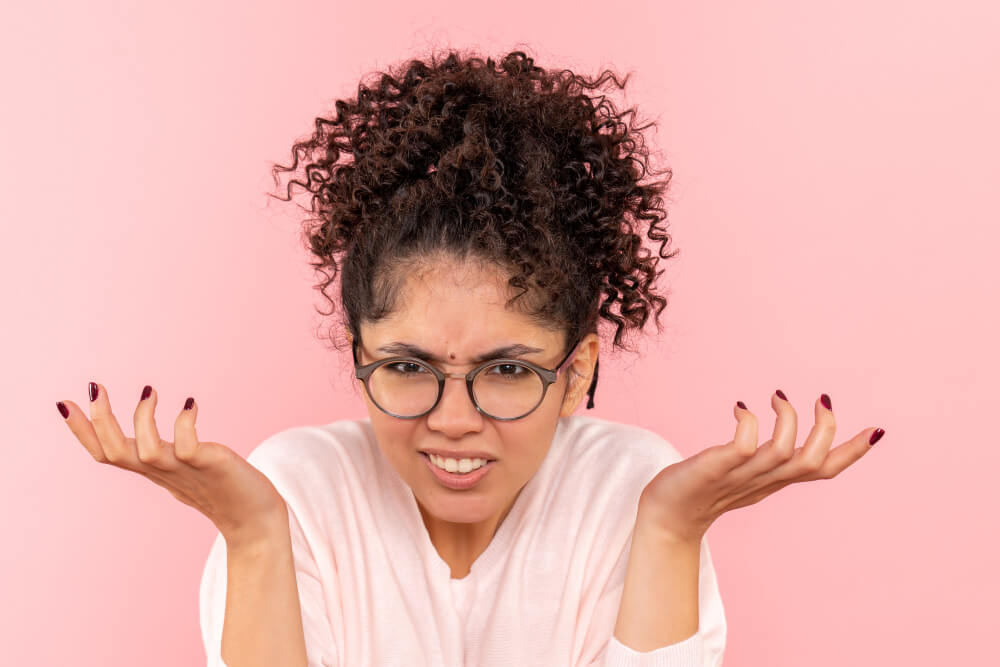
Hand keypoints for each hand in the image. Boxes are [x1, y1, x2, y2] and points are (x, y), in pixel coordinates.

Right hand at [58, 382, 287, 545]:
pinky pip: (189, 447)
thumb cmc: (219, 488)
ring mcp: (185, 470)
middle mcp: (163, 471)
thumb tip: (142, 436)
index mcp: (152, 470)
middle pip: (115, 453)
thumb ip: (159, 452)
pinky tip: (190, 405)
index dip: (83, 432)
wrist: (254, 517)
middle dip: (99, 421)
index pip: (106, 453)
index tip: (64, 403)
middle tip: (96, 388)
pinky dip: (184, 425)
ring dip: (142, 420)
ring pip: (145, 452)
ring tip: (149, 391)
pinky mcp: (210, 466)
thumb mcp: (181, 465)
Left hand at [637, 391, 884, 542]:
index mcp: (775, 481)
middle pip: (813, 463)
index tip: (877, 430)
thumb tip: (787, 421)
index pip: (825, 471)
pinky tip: (741, 408)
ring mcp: (740, 476)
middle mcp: (764, 481)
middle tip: (822, 399)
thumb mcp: (745, 471)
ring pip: (783, 454)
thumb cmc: (703, 490)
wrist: (665, 518)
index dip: (853, 452)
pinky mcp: (714, 469)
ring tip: (777, 396)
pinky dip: (749, 424)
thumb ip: (769, 454)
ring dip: (788, 420)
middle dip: (828, 430)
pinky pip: (742, 448)